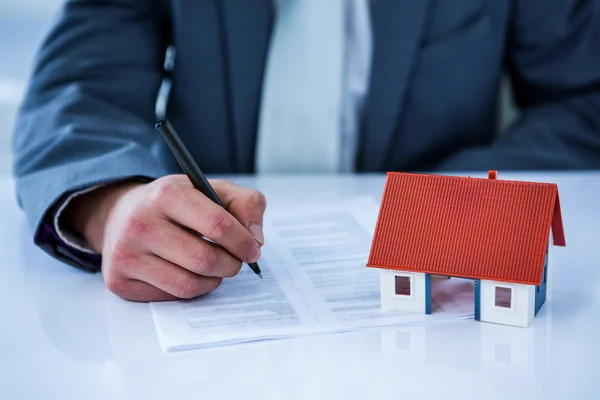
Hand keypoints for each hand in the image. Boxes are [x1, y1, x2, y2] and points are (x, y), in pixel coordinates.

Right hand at [64, 175, 265, 300]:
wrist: (120, 214)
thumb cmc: (175, 203)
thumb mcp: (210, 189)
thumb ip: (245, 205)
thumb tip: (257, 239)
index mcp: (166, 194)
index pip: (217, 224)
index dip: (243, 241)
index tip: (254, 250)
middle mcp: (140, 223)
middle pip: (205, 259)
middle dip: (230, 265)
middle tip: (235, 261)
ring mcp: (126, 254)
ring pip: (188, 285)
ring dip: (212, 281)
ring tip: (213, 267)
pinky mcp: (120, 281)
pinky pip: (171, 297)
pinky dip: (190, 289)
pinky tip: (187, 272)